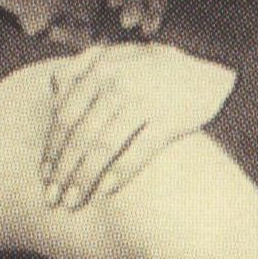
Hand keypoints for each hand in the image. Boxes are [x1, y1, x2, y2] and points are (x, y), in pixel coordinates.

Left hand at [38, 42, 235, 211]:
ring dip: (84, 177)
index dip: (51, 147)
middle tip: (51, 197)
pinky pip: (138, 151)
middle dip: (62, 169)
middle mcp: (117, 84)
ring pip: (103, 146)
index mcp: (100, 69)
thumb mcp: (120, 56)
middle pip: (79, 134)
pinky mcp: (169, 119)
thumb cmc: (158, 68)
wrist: (214, 71)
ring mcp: (143, 101)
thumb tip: (53, 88)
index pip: (65, 115)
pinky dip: (119, 173)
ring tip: (72, 201)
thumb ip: (84, 69)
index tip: (43, 174)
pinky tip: (105, 192)